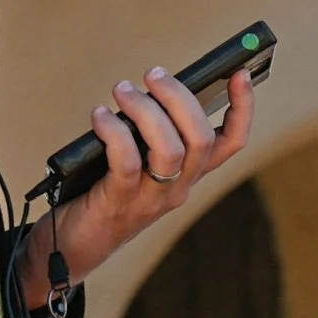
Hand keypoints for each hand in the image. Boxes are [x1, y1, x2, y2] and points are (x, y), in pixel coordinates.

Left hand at [18, 67, 253, 297]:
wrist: (75, 244)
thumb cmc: (105, 189)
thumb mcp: (138, 159)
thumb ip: (150, 131)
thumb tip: (151, 86)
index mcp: (188, 174)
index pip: (230, 143)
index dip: (242, 109)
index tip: (240, 74)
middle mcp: (178, 188)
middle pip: (201, 138)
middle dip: (179, 96)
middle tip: (152, 74)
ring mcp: (151, 199)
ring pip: (170, 149)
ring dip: (145, 109)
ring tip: (122, 90)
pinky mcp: (120, 203)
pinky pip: (127, 161)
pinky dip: (113, 131)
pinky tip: (99, 116)